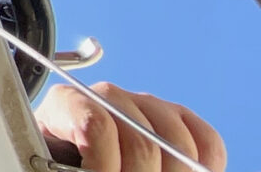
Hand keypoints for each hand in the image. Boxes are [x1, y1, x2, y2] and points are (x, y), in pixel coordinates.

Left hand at [37, 82, 224, 171]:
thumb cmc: (60, 163)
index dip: (104, 165)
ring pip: (177, 144)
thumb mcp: (54, 163)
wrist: (74, 157)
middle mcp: (108, 96)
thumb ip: (75, 164)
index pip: (95, 126)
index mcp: (66, 104)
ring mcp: (146, 104)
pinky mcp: (178, 118)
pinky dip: (204, 167)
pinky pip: (206, 141)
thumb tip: (100, 166)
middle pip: (140, 141)